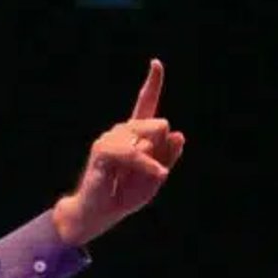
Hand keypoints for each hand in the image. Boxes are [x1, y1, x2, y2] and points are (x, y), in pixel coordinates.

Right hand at [51, 59, 183, 247]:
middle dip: (162, 151)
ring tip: (143, 180)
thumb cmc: (124, 196)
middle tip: (150, 174)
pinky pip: (133, 152)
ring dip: (151, 164)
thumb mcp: (154, 179)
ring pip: (148, 139)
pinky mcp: (102, 149)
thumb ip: (167, 158)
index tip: (156, 63)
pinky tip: (157, 175)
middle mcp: (123, 131)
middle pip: (159, 125)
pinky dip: (146, 165)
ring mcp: (110, 137)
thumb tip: (179, 134)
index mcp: (136, 135)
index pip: (145, 104)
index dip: (152, 83)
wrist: (98, 214)